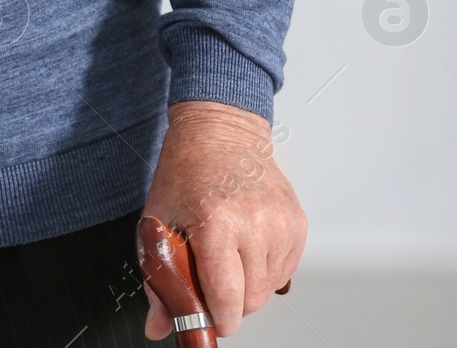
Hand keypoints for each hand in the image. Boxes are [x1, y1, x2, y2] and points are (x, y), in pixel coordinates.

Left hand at [141, 101, 305, 338]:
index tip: (210, 321)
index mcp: (217, 223)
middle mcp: (255, 223)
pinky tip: (245, 246)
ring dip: (248, 285)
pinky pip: (285, 269)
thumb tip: (160, 326)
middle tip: (210, 282)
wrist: (219, 130)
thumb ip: (159, 280)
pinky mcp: (297, 222)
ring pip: (270, 288)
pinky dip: (265, 269)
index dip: (218, 320)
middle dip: (230, 304)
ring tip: (227, 255)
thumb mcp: (158, 221)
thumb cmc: (186, 169)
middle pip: (252, 300)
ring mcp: (281, 222)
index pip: (228, 298)